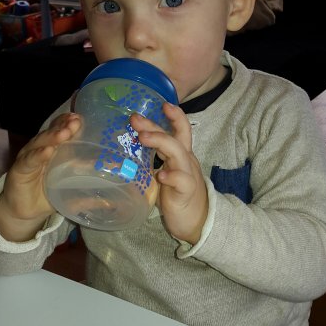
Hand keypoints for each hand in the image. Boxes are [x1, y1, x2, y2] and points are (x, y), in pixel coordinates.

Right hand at [0, 113, 81, 241]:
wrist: (26, 212)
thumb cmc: (49, 195)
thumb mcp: (71, 193)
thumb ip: (89, 194)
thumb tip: (111, 203)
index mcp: (55, 149)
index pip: (62, 130)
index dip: (70, 123)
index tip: (81, 118)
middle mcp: (42, 148)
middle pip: (53, 133)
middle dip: (64, 126)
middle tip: (75, 122)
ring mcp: (30, 157)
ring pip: (41, 143)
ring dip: (53, 137)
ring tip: (64, 133)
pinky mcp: (20, 170)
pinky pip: (30, 160)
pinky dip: (39, 155)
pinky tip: (47, 151)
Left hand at [130, 104, 207, 244]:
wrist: (198, 222)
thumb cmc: (178, 196)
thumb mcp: (165, 173)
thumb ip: (153, 161)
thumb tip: (127, 150)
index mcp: (181, 155)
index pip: (180, 130)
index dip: (174, 115)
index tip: (162, 103)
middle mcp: (186, 161)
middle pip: (175, 137)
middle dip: (155, 125)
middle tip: (135, 118)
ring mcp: (188, 175)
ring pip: (179, 152)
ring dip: (160, 142)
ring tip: (143, 137)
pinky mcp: (187, 192)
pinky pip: (182, 180)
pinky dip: (171, 175)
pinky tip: (160, 175)